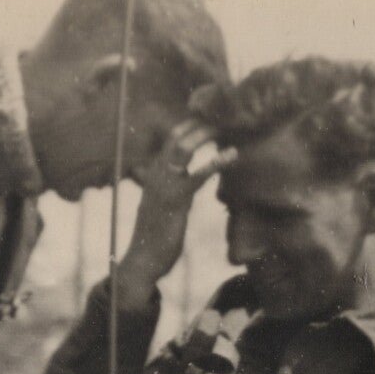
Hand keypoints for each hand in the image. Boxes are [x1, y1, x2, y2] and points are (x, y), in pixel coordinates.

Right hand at [117, 122, 231, 306]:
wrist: (143, 260)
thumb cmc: (157, 236)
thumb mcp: (166, 206)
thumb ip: (177, 189)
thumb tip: (188, 181)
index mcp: (155, 172)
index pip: (172, 139)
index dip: (191, 126)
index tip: (212, 117)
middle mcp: (156, 172)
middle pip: (176, 135)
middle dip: (199, 122)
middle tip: (223, 113)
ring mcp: (163, 184)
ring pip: (182, 147)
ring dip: (205, 133)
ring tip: (226, 125)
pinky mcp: (174, 199)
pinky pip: (196, 175)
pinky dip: (215, 162)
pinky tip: (232, 155)